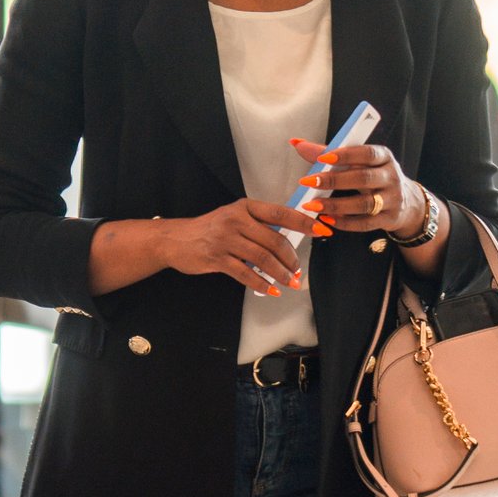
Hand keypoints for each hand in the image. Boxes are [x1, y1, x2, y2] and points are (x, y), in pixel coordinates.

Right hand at [154, 197, 321, 295]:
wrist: (175, 239)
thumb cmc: (209, 229)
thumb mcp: (234, 217)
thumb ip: (258, 225)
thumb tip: (288, 239)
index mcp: (244, 207)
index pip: (280, 213)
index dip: (303, 222)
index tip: (321, 230)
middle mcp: (235, 220)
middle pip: (274, 240)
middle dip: (291, 258)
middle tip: (297, 270)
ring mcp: (225, 239)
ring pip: (262, 258)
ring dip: (280, 273)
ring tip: (289, 282)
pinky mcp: (217, 258)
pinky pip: (245, 274)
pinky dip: (261, 284)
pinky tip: (271, 290)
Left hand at [294, 139, 421, 238]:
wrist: (406, 202)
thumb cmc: (373, 176)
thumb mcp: (359, 162)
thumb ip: (329, 153)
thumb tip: (297, 143)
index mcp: (384, 157)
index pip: (367, 153)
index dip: (345, 155)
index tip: (322, 158)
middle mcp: (391, 177)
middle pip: (363, 178)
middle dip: (334, 180)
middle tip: (308, 182)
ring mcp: (392, 200)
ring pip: (364, 204)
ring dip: (336, 205)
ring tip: (312, 206)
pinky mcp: (389, 219)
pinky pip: (365, 223)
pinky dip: (345, 222)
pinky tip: (327, 220)